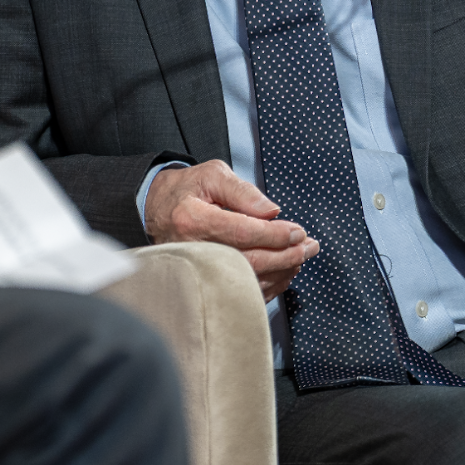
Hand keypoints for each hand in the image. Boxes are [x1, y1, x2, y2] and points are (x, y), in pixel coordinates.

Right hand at [144, 160, 317, 300]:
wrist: (155, 210)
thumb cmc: (185, 191)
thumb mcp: (211, 175)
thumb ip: (243, 191)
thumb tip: (272, 212)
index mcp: (193, 219)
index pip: (242, 232)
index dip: (275, 234)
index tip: (298, 231)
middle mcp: (194, 249)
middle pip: (249, 260)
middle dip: (286, 255)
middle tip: (309, 247)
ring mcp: (198, 269)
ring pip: (248, 280)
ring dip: (281, 271)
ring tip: (301, 257)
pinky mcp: (204, 280)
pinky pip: (241, 290)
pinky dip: (268, 285)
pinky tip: (283, 272)